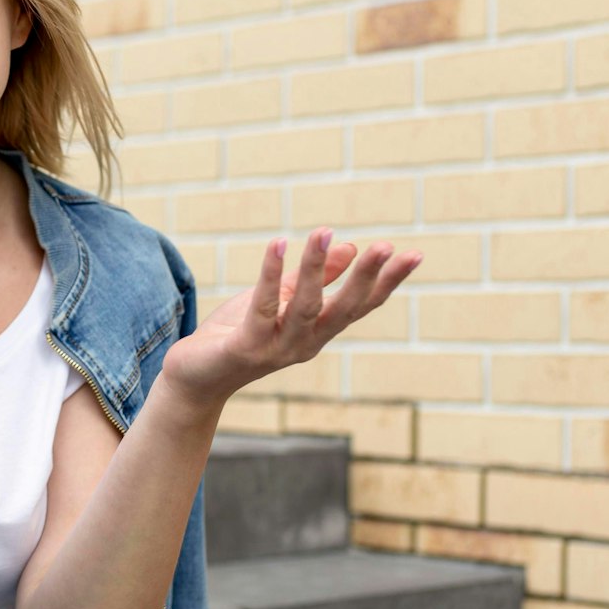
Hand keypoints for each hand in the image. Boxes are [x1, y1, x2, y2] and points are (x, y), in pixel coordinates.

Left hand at [159, 228, 420, 408]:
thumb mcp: (280, 301)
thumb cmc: (239, 334)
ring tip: (325, 231)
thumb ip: (315, 279)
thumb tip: (349, 247)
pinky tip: (278, 244)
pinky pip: (262, 306)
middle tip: (387, 246)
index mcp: (318, 332)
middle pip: (343, 310)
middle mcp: (305, 344)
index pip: (360, 306)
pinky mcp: (246, 346)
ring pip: (305, 306)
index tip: (414, 255)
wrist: (195, 377)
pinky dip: (271, 274)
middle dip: (366, 278)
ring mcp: (277, 348)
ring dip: (316, 268)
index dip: (387, 282)